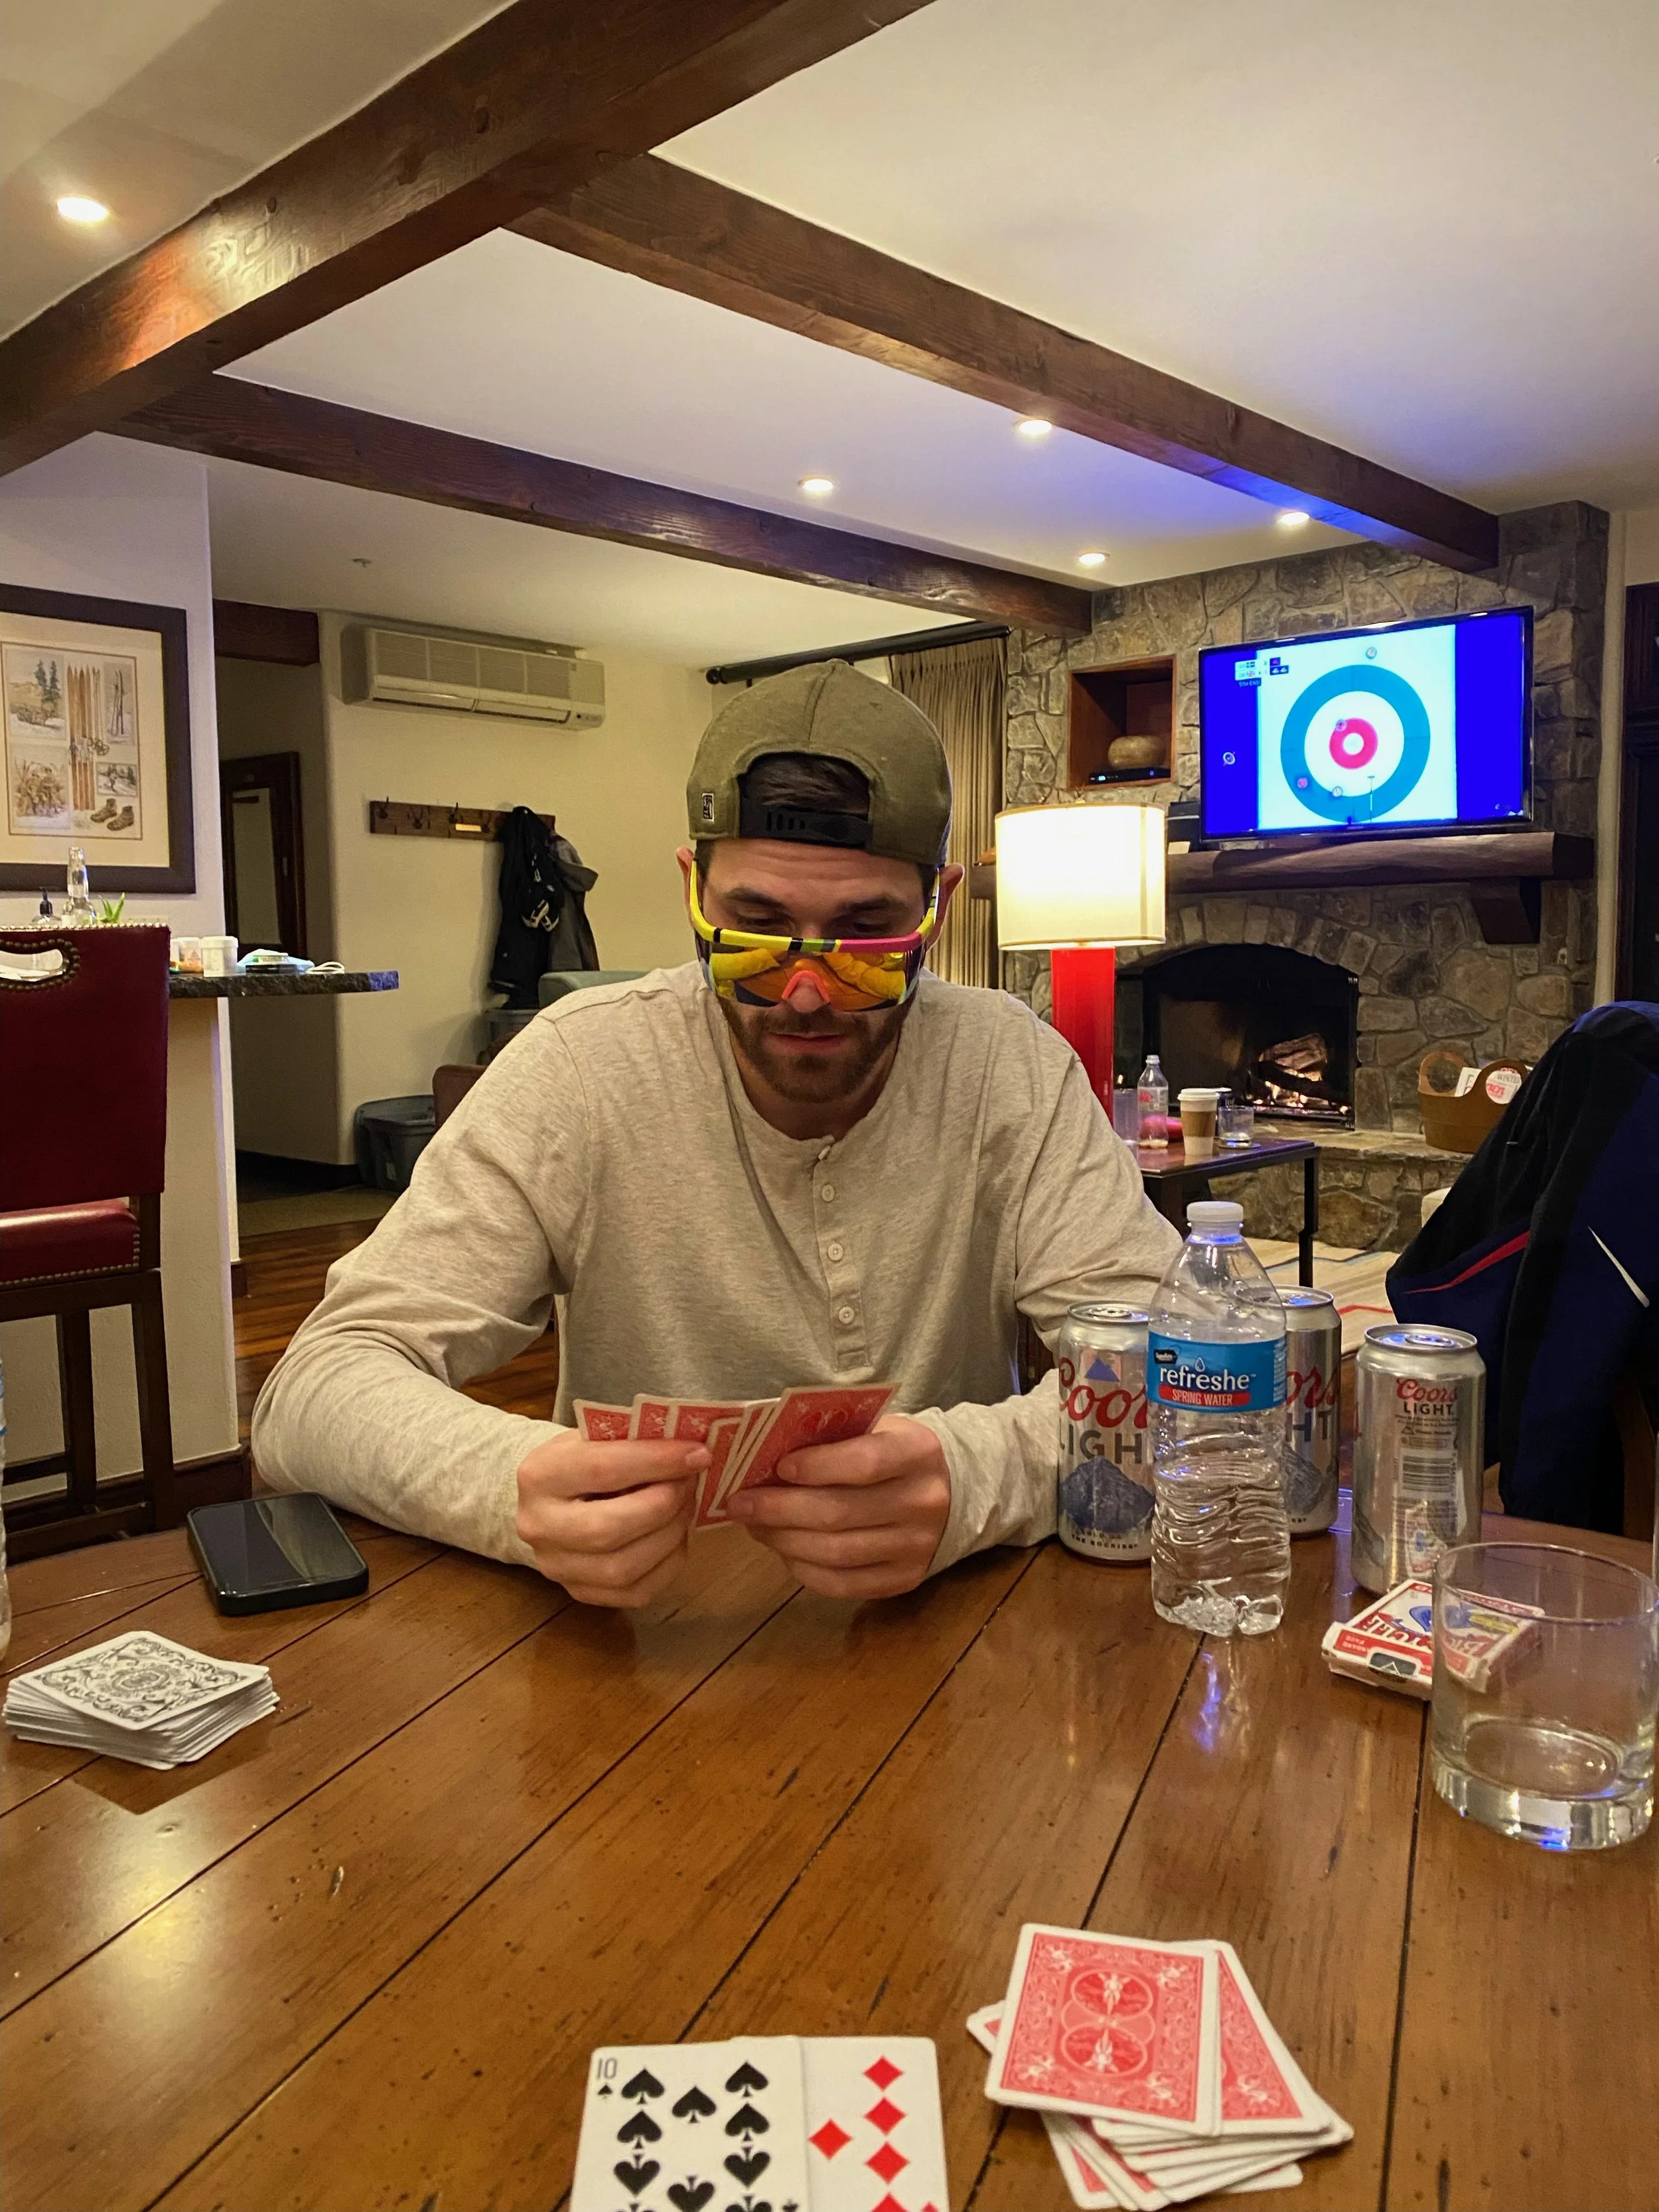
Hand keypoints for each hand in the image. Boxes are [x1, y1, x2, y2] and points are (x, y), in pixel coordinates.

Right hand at [515, 1432, 706, 1607]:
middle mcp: (538, 1526)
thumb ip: (634, 1441)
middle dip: (663, 1506)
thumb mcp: (596, 1437)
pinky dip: (669, 1563)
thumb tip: (691, 1451)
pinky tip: (677, 1535)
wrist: (551, 1498)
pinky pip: (636, 1592)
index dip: (656, 1462)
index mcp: (539, 1475)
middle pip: (608, 1529)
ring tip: (685, 1506)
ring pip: (622, 1568)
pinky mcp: (580, 1592)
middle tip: (689, 1483)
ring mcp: (556, 1566)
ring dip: (670, 1535)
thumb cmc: (583, 1460)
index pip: (602, 1469)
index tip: (697, 1454)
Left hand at [724, 1415, 950, 1599]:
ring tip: (755, 1526)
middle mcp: (923, 1503)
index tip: (777, 1467)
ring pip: (837, 1553)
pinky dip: (804, 1570)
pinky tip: (783, 1551)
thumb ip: (832, 1437)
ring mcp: (916, 1547)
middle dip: (779, 1509)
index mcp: (918, 1453)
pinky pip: (843, 1584)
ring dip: (784, 1541)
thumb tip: (764, 1453)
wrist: (953, 1492)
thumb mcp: (876, 1429)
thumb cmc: (894, 1452)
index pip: (864, 1463)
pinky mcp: (904, 1580)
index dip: (816, 1467)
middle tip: (741, 1503)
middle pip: (840, 1513)